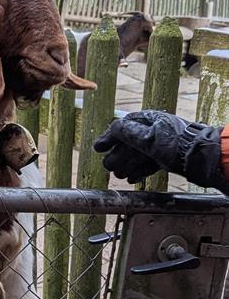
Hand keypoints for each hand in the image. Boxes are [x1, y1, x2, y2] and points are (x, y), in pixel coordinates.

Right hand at [94, 110, 225, 188]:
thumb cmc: (176, 145)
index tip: (97, 148)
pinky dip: (140, 171)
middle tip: (107, 166)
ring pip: (138, 155)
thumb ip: (127, 133)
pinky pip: (149, 163)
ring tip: (118, 175)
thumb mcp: (147, 138)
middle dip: (117, 155)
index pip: (122, 127)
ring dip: (126, 165)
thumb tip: (112, 129)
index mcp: (148, 120)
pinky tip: (133, 178)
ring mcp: (161, 144)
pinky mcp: (167, 157)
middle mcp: (153, 130)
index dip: (108, 138)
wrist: (200, 158)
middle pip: (129, 143)